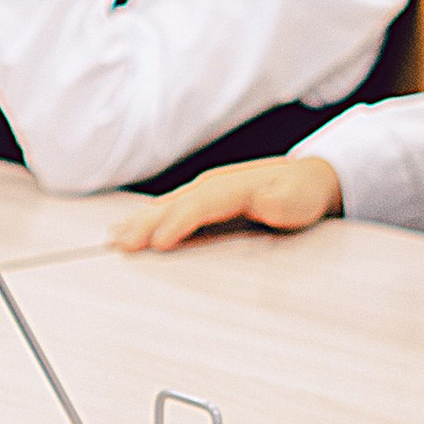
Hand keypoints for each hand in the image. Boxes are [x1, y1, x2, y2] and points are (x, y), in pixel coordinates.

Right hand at [114, 155, 342, 251]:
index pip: (199, 205)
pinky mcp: (201, 199)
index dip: (178, 223)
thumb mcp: (299, 198)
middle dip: (146, 223)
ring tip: (114, 238)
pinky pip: (168, 208)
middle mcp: (212, 184)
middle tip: (122, 244)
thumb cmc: (301, 194)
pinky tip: (128, 227)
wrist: (308, 179)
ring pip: (165, 205)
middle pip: (173, 204)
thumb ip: (281, 201)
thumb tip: (266, 202)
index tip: (158, 243)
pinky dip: (146, 218)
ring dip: (139, 221)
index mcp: (233, 186)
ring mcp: (204, 190)